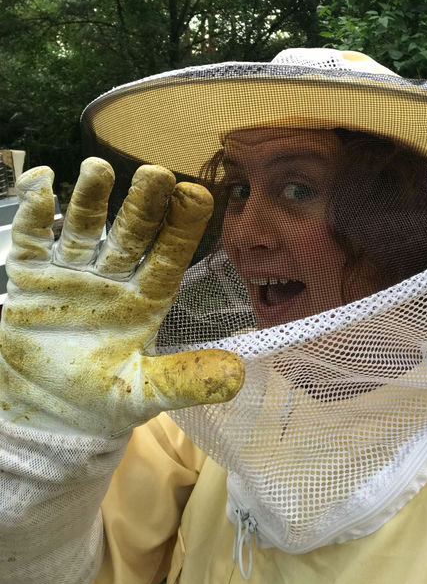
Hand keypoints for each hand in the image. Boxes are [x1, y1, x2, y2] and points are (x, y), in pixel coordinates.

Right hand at [0, 158, 243, 435]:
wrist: (47, 415)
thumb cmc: (103, 401)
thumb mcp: (144, 393)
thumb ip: (184, 380)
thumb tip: (237, 376)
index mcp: (147, 297)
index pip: (170, 254)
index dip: (183, 225)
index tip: (196, 195)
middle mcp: (113, 276)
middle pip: (131, 231)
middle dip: (143, 203)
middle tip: (155, 173)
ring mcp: (72, 273)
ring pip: (84, 226)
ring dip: (90, 198)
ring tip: (97, 168)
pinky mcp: (33, 278)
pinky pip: (32, 241)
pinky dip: (33, 215)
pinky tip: (40, 185)